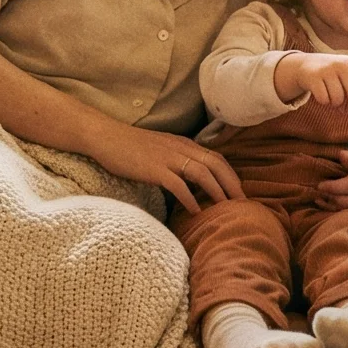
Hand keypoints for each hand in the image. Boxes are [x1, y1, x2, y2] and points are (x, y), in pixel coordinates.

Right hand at [89, 123, 240, 213]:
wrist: (104, 136)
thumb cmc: (129, 146)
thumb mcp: (160, 149)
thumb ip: (175, 159)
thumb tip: (188, 180)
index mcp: (183, 144)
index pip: (216, 157)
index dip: (231, 174)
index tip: (239, 191)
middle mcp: (180, 148)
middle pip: (216, 164)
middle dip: (232, 184)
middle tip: (242, 203)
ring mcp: (167, 158)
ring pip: (202, 173)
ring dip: (217, 192)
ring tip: (226, 208)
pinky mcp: (154, 169)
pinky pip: (178, 185)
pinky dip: (189, 198)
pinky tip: (195, 211)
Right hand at [275, 51, 347, 109]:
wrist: (304, 66)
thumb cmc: (332, 73)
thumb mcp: (346, 76)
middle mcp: (340, 64)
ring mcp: (326, 69)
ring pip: (337, 97)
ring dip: (336, 104)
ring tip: (334, 100)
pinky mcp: (313, 76)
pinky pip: (324, 99)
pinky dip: (324, 102)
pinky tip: (323, 97)